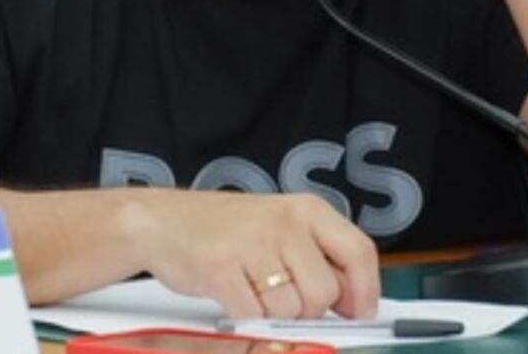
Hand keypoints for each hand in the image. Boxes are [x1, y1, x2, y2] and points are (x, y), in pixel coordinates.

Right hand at [121, 190, 379, 320]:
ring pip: (289, 310)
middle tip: (282, 297)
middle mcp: (284, 223)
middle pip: (324, 293)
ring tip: (251, 289)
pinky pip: (252, 316)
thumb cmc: (226, 230)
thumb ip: (317, 257)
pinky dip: (244, 317)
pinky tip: (232, 294)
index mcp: (307, 209)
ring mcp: (252, 244)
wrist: (162, 220)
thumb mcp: (280, 228)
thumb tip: (353, 303)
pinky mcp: (222, 269)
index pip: (359, 252)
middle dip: (307, 309)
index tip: (360, 312)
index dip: (365, 290)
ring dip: (272, 315)